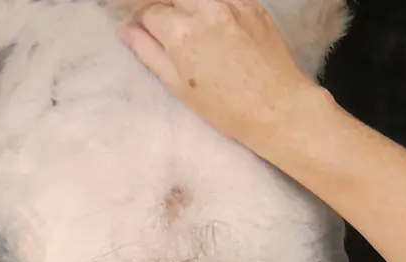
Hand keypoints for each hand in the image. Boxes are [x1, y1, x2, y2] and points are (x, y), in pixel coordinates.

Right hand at [121, 0, 326, 152]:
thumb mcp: (178, 86)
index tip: (144, 30)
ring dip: (186, 5)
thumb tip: (127, 30)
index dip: (142, 20)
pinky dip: (212, 5)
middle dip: (163, 7)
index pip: (149, 10)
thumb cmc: (227, 107)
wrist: (278, 107)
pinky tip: (215, 24)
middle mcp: (205, 8)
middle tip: (166, 26)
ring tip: (191, 25)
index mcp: (181, 31)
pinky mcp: (252, 4)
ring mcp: (231, 3)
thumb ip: (149, 52)